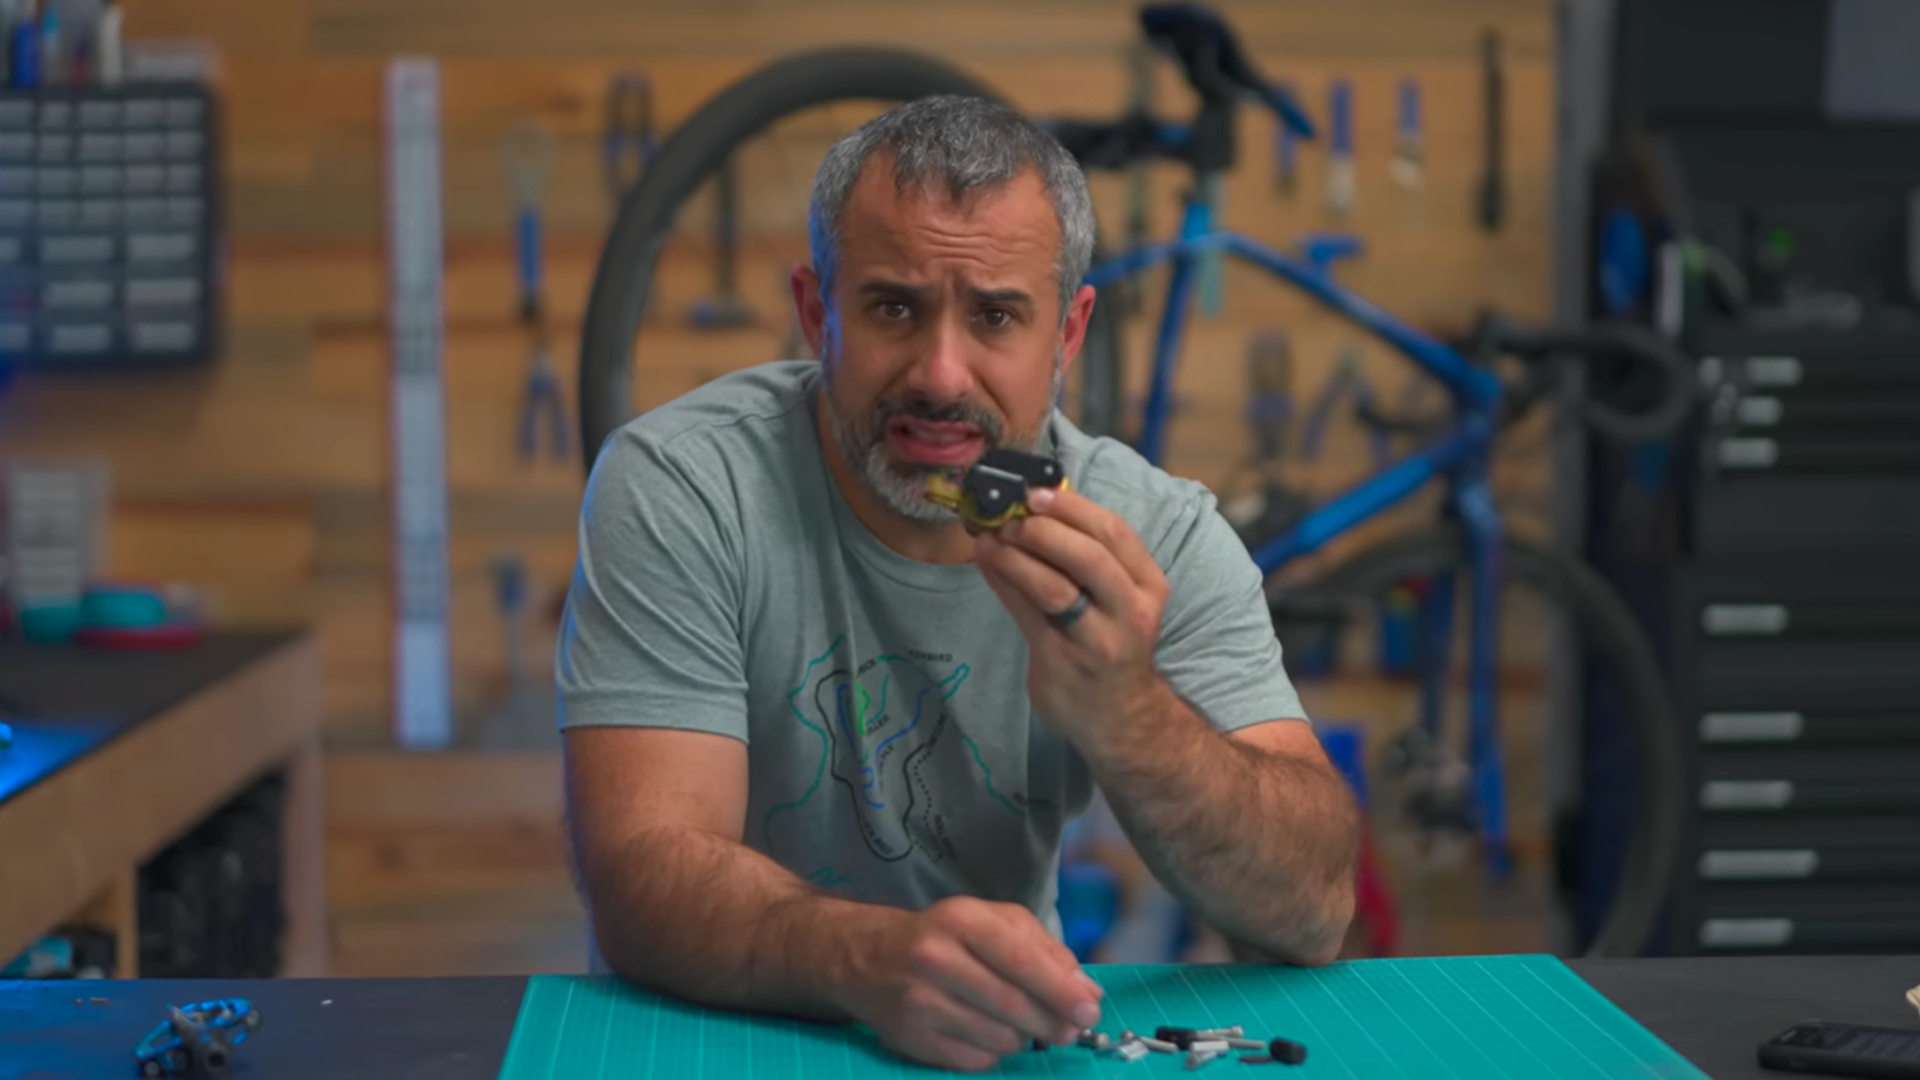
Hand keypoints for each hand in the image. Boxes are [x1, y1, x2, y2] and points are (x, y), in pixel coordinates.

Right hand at [840, 897, 1102, 1071]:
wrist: (870, 957)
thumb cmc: (946, 936)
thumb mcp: (994, 921)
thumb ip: (1045, 949)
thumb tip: (1087, 992)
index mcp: (961, 920)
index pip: (1020, 959)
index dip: (1060, 989)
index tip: (1090, 1010)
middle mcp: (935, 959)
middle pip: (1013, 1005)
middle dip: (1052, 1023)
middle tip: (1070, 1029)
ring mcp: (920, 1002)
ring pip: (999, 1038)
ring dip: (1022, 1037)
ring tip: (1019, 1022)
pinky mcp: (912, 1039)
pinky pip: (976, 1061)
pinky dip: (994, 1053)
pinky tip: (986, 1032)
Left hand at [974, 486, 1169, 745]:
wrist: (1119, 716)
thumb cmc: (1112, 640)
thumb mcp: (1121, 597)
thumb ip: (1090, 556)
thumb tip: (1038, 505)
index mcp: (1149, 586)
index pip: (1116, 534)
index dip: (1073, 508)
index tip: (1036, 493)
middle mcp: (1130, 613)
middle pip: (1089, 557)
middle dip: (1044, 529)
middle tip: (1010, 517)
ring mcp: (1097, 641)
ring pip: (1054, 588)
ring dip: (1016, 556)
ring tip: (989, 538)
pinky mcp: (1061, 662)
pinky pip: (1026, 614)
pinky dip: (1003, 582)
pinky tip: (988, 563)